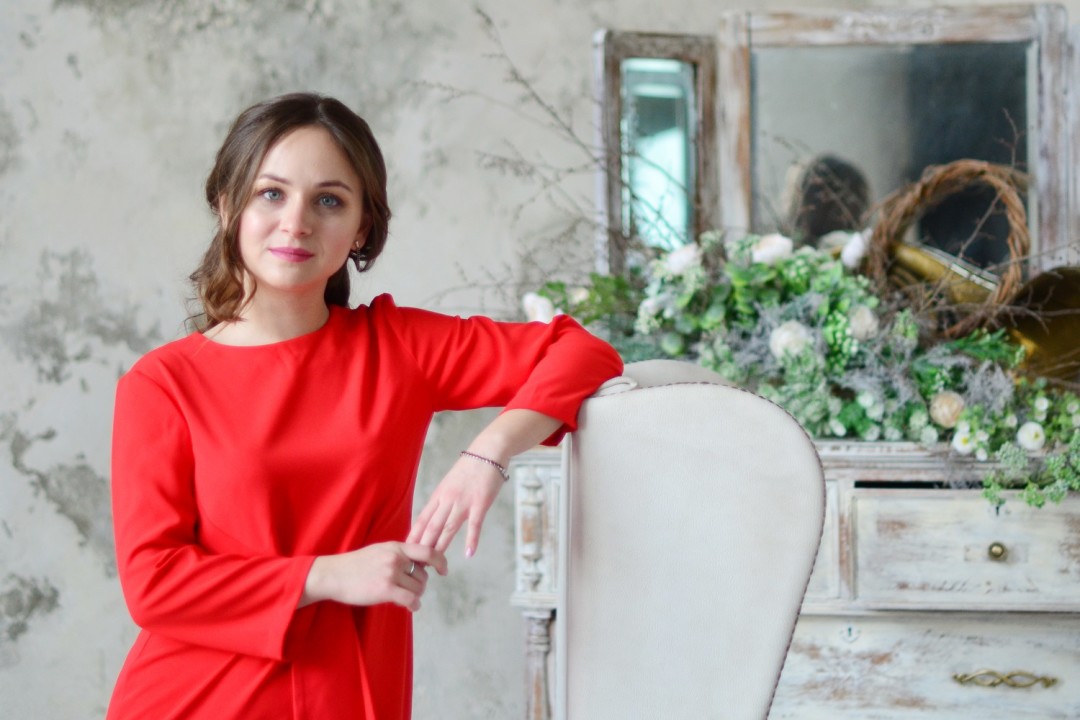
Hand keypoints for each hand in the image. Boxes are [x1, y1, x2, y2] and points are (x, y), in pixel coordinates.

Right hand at [300, 542, 446, 610]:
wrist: (333, 574)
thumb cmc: (355, 565)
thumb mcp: (379, 551)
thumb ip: (398, 555)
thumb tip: (418, 565)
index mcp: (396, 547)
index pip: (427, 551)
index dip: (440, 561)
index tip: (443, 570)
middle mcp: (396, 558)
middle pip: (423, 575)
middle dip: (420, 585)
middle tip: (409, 590)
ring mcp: (391, 573)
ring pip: (418, 588)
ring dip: (415, 595)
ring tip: (403, 597)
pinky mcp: (385, 589)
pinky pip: (410, 599)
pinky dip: (413, 605)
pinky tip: (410, 607)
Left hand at [407, 454, 505, 556]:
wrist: (487, 452)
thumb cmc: (469, 469)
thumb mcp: (449, 483)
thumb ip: (442, 501)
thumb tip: (433, 518)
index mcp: (439, 495)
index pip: (422, 520)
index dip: (414, 537)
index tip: (406, 552)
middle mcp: (447, 500)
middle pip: (432, 527)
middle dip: (423, 547)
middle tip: (417, 564)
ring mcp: (463, 502)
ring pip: (448, 528)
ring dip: (441, 547)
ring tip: (435, 564)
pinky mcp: (480, 503)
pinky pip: (474, 525)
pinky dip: (471, 540)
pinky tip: (468, 553)